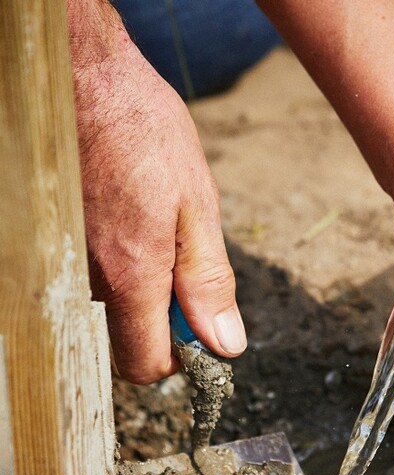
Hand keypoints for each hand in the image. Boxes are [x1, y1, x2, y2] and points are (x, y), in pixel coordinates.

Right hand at [69, 0, 245, 382]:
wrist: (77, 75)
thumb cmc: (142, 133)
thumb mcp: (198, 208)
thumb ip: (209, 283)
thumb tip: (225, 345)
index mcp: (131, 279)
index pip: (146, 365)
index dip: (179, 359)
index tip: (198, 326)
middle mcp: (89, 282)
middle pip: (127, 338)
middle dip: (162, 316)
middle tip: (180, 259)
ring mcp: (65, 262)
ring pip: (111, 304)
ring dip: (140, 280)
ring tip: (151, 221)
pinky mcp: (53, 243)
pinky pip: (92, 273)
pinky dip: (116, 258)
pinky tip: (126, 213)